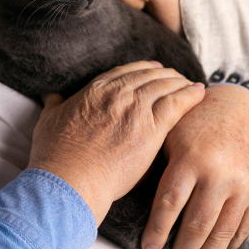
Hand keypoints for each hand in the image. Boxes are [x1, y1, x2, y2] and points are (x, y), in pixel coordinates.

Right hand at [27, 62, 205, 224]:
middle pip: (148, 75)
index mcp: (94, 90)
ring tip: (191, 84)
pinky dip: (190, 96)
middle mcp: (117, 93)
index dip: (142, 68)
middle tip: (176, 76)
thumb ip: (54, 104)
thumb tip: (50, 95)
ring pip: (165, 86)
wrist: (69, 179)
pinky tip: (199, 93)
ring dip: (180, 82)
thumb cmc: (56, 156)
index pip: (125, 71)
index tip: (153, 69)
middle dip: (165, 74)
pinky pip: (177, 104)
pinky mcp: (152, 129)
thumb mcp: (48, 121)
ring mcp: (135, 109)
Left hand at [141, 85, 248, 248]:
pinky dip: (227, 245)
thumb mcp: (173, 132)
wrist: (242, 107)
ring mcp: (242, 185)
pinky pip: (243, 228)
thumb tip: (133, 193)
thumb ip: (159, 162)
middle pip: (196, 225)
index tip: (147, 248)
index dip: (157, 231)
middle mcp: (218, 174)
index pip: (170, 203)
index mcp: (191, 157)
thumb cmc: (196, 121)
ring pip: (221, 234)